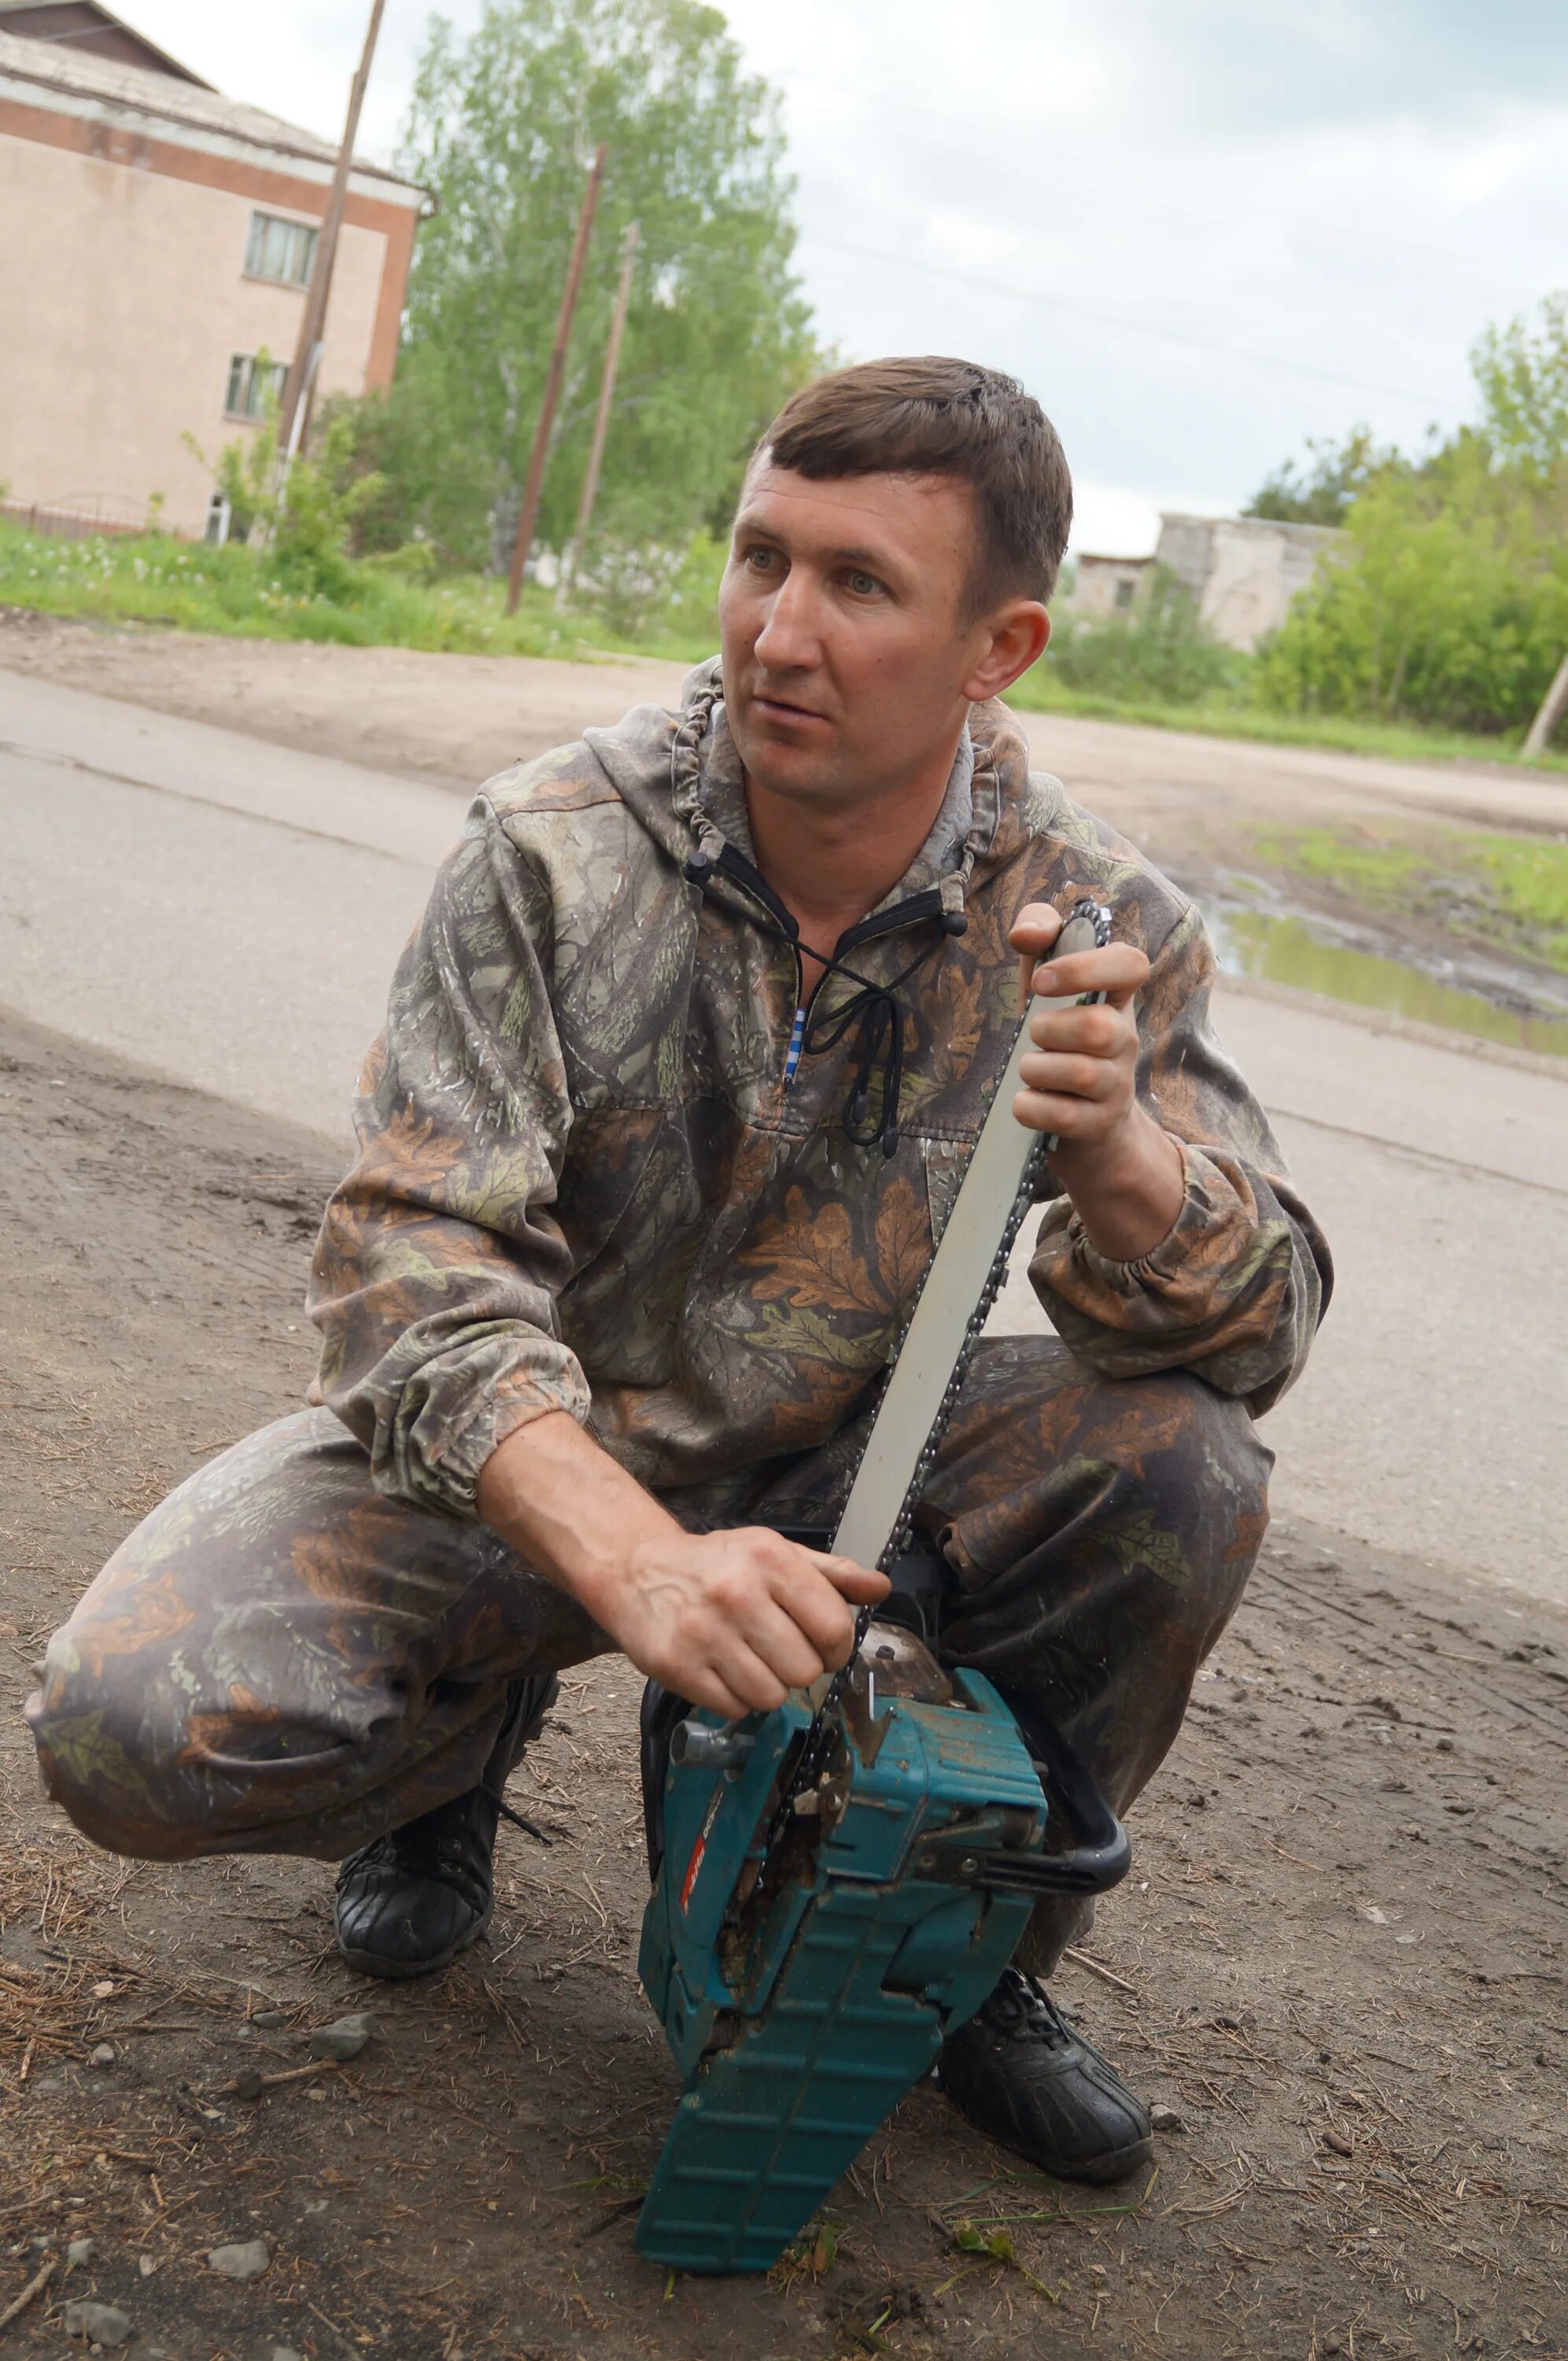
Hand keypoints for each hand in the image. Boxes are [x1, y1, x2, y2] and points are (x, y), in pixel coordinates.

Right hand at [587, 1526, 888, 1720]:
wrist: (638, 1571)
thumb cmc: (718, 1566)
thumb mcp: (775, 1553)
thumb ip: (832, 1573)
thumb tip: (881, 1588)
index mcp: (770, 1559)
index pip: (834, 1626)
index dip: (838, 1648)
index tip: (825, 1647)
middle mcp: (737, 1593)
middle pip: (805, 1670)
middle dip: (800, 1668)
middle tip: (780, 1652)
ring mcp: (703, 1632)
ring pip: (771, 1696)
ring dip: (769, 1687)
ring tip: (750, 1661)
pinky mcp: (676, 1666)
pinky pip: (735, 1709)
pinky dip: (736, 1698)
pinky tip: (724, 1670)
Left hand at [1008, 902, 1184, 1258]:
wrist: (1087, 1128)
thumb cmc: (1060, 1045)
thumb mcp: (1047, 988)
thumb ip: (1039, 943)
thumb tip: (1026, 933)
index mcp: (1116, 998)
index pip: (1131, 964)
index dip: (1085, 967)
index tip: (1041, 982)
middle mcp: (1125, 1038)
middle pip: (1100, 1028)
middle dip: (1049, 1030)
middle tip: (1034, 1036)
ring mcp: (1117, 1085)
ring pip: (1080, 1073)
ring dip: (1036, 1069)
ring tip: (1030, 1070)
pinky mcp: (1099, 1125)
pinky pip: (1060, 1114)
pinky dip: (1030, 1107)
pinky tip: (1026, 1102)